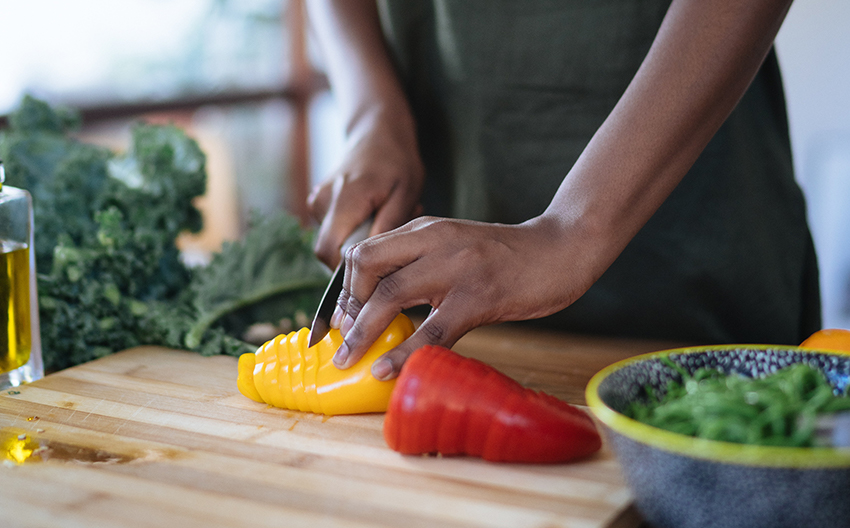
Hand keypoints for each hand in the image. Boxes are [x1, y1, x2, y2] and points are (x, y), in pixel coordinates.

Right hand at [308, 127, 424, 267]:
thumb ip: (387, 226)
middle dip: (357, 255)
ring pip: (332, 242)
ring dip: (358, 240)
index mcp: (345, 199)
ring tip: (384, 218)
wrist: (377, 132)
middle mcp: (322, 201)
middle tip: (388, 236)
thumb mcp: (405, 193)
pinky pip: (333, 230)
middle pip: (328, 252)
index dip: (348, 270)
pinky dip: (353, 229)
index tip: (377, 267)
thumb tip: (373, 260)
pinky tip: (373, 213)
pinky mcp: (317, 203)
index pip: (329, 252)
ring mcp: (316, 202)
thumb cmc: (396, 162)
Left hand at [329, 215, 606, 379]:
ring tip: (349, 360)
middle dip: (346, 308)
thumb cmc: (504, 256)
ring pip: (390, 296)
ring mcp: (455, 267)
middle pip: (365, 267)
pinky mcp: (479, 296)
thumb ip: (420, 263)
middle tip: (344, 341)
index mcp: (424, 229)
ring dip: (362, 333)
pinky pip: (432, 329)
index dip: (344, 288)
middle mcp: (433, 240)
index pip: (363, 252)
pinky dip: (404, 353)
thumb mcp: (454, 246)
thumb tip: (383, 304)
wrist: (560, 249)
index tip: (341, 319)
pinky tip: (388, 370)